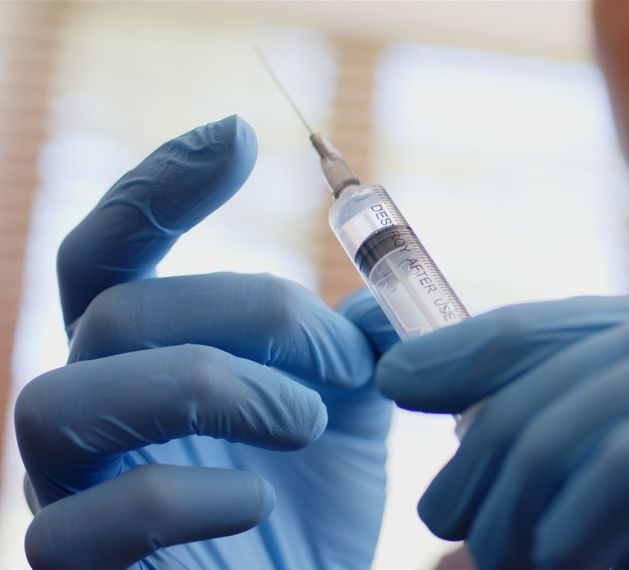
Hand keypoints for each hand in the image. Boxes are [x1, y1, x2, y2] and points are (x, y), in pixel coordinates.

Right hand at [15, 116, 396, 568]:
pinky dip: (184, 496)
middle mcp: (90, 410)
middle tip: (345, 360)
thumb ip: (359, 340)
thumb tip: (384, 283)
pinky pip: (85, 521)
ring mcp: (68, 491)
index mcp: (142, 357)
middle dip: (250, 314)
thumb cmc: (316, 508)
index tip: (238, 136)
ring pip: (60, 401)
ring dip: (207, 388)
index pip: (110, 254)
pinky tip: (259, 500)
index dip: (158, 187)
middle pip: (115, 311)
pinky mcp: (77, 568)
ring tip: (307, 423)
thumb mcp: (355, 407)